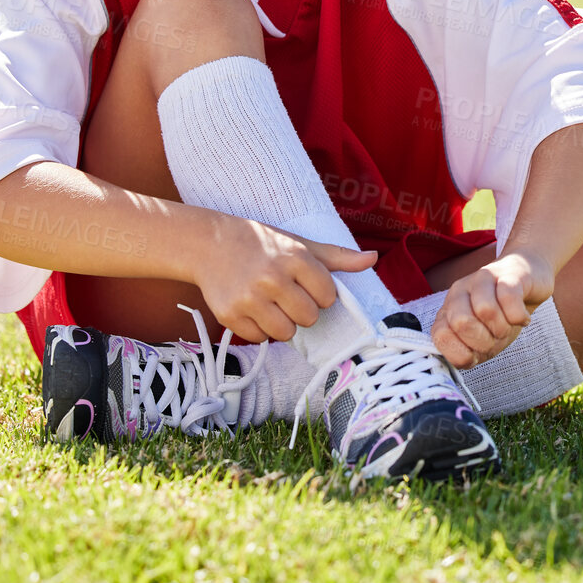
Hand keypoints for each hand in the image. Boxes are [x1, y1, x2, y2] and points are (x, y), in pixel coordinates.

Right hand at [197, 216, 377, 343]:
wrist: (209, 244)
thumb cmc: (262, 244)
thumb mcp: (300, 244)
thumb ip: (337, 257)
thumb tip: (373, 258)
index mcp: (295, 258)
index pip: (327, 297)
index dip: (319, 295)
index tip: (304, 285)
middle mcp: (272, 277)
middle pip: (309, 318)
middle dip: (301, 311)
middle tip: (285, 295)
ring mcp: (249, 298)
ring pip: (285, 333)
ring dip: (282, 324)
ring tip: (270, 304)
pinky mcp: (229, 315)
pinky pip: (259, 339)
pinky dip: (258, 330)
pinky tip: (251, 309)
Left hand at [432, 250, 554, 368]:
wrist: (528, 275)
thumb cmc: (503, 311)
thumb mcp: (482, 335)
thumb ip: (466, 349)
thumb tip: (463, 361)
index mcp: (449, 309)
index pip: (440, 336)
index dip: (463, 352)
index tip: (479, 350)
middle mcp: (461, 290)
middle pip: (462, 323)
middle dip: (485, 341)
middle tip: (497, 337)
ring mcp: (483, 278)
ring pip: (486, 310)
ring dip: (503, 327)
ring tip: (510, 324)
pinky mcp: (509, 273)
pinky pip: (509, 297)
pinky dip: (519, 316)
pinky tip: (522, 318)